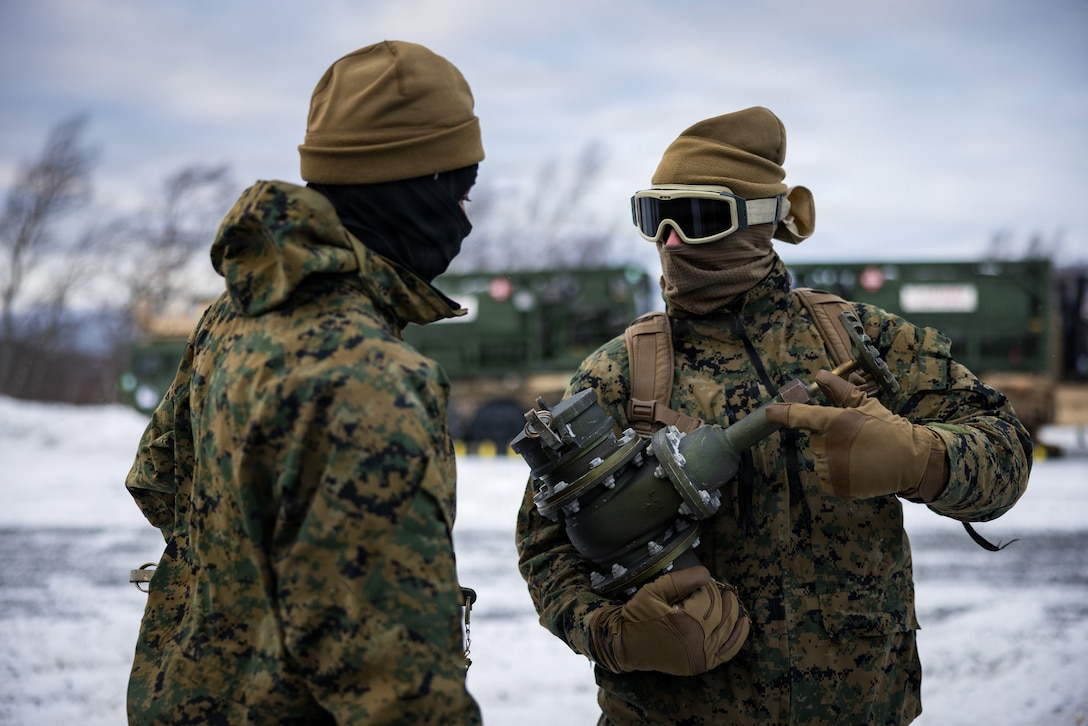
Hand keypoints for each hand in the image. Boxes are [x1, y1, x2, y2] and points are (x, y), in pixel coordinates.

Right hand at [587, 565, 749, 675]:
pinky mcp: (701, 665)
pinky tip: (743, 623)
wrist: (626, 644)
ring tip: (733, 600)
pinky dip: (738, 637)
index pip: (709, 598)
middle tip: (721, 588)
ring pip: (729, 631)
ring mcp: (701, 656)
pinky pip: (727, 651)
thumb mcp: (655, 589)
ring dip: (735, 614)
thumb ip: (682, 579)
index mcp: (686, 622)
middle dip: (724, 598)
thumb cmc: (639, 615)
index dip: (709, 587)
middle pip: (722, 614)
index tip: (703, 581)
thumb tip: (708, 575)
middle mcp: (697, 642)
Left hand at [766, 370, 947, 501]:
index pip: (800, 416)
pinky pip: (826, 478)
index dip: (782, 413)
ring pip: (821, 459)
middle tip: (854, 438)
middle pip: (815, 440)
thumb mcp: (865, 404)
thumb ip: (840, 391)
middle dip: (829, 438)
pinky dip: (837, 474)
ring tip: (859, 454)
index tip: (769, 412)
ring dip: (834, 457)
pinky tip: (857, 468)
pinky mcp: (836, 486)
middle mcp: (828, 445)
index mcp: (833, 422)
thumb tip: (820, 374)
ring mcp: (831, 468)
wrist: (910, 460)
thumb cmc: (887, 428)